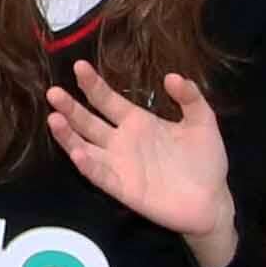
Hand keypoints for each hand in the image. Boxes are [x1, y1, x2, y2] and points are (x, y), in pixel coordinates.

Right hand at [50, 62, 236, 264]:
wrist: (212, 200)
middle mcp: (121, 141)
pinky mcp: (122, 188)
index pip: (107, 100)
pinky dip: (88, 165)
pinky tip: (78, 153)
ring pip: (85, 147)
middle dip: (70, 107)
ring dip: (68, 135)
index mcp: (137, 122)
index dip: (92, 84)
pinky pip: (99, 175)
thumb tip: (171, 76)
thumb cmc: (205, 160)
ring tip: (53, 118)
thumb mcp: (203, 122)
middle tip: (53, 92)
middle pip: (88, 121)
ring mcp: (118, 165)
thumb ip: (190, 97)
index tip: (79, 66)